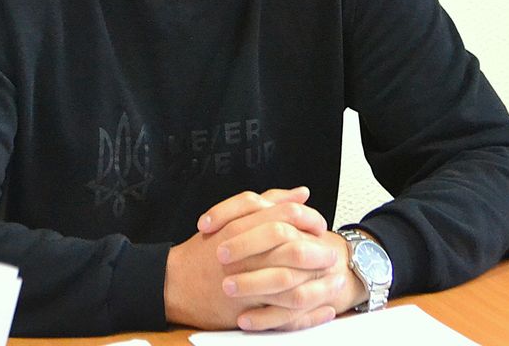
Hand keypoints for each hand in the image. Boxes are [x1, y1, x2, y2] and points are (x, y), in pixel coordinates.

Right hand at [164, 187, 366, 330]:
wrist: (174, 283)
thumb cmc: (205, 250)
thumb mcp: (233, 218)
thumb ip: (269, 202)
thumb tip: (302, 193)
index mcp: (242, 226)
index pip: (285, 216)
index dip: (309, 219)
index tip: (320, 226)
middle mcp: (244, 253)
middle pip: (291, 248)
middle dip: (318, 250)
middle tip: (332, 253)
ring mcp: (244, 283)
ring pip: (291, 283)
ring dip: (318, 283)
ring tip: (335, 280)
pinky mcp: (245, 310)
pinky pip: (283, 315)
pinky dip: (308, 314)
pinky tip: (324, 309)